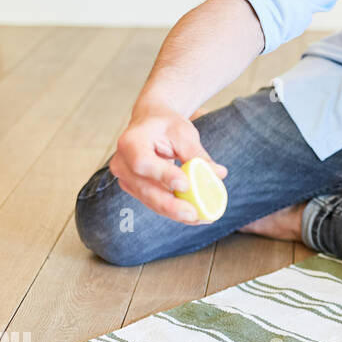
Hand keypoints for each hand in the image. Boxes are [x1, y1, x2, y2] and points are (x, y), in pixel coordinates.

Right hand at [108, 99, 227, 223]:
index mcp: (131, 142)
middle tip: (193, 214)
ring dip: (175, 212)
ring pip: (150, 200)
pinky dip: (174, 210)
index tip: (185, 184)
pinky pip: (154, 202)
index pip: (143, 162)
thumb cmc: (166, 125)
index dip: (163, 175)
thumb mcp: (183, 133)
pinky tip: (194, 216)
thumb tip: (218, 173)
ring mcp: (126, 179)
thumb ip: (197, 154)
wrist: (150, 123)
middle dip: (170, 204)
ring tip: (200, 217)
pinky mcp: (136, 189)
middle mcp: (123, 163)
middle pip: (144, 188)